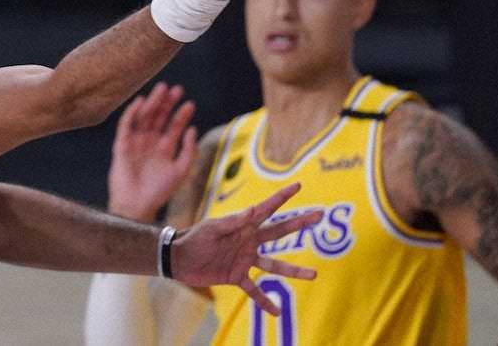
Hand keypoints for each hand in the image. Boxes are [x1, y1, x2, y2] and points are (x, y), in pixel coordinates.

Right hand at [107, 82, 197, 222]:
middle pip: (159, 117)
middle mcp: (150, 142)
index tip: (189, 103)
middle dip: (167, 103)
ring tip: (161, 89)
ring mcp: (136, 142)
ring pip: (144, 117)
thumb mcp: (180, 171)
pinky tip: (140, 102)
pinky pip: (126, 126)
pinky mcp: (122, 146)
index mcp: (164, 148)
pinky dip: (131, 113)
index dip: (181, 115)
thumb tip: (193, 130)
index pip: (173, 126)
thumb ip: (188, 151)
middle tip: (176, 89)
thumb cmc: (159, 191)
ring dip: (152, 103)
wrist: (137, 206)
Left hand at [171, 182, 320, 315]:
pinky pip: (254, 290)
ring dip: (293, 270)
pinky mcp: (237, 276)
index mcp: (244, 225)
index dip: (282, 197)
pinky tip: (276, 311)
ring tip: (313, 274)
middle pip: (279, 231)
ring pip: (274, 265)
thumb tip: (255, 210)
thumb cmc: (194, 238)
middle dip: (299, 223)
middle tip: (319, 215)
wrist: (178, 259)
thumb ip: (234, 222)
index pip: (267, 208)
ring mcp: (245, 259)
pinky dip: (264, 301)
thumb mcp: (213, 228)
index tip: (297, 185)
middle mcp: (249, 241)